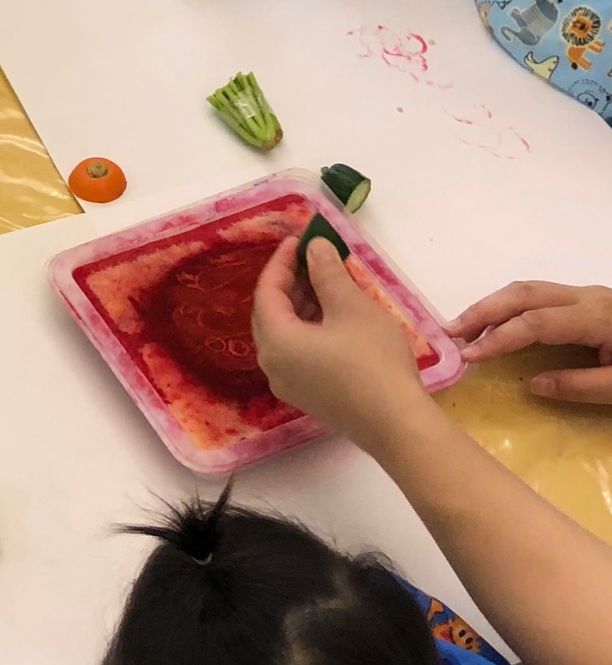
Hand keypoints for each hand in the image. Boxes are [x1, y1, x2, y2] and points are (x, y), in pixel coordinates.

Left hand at [252, 235, 429, 449]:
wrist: (398, 425)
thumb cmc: (373, 360)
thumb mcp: (351, 307)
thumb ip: (327, 273)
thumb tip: (313, 247)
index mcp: (275, 341)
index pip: (267, 291)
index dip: (282, 262)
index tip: (299, 239)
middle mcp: (272, 364)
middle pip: (271, 313)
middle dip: (291, 283)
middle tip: (314, 259)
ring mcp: (289, 384)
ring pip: (286, 334)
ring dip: (303, 306)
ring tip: (328, 282)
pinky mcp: (309, 396)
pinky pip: (299, 353)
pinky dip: (311, 329)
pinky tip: (335, 317)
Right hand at [451, 282, 611, 401]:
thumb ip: (582, 386)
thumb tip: (535, 385)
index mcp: (595, 317)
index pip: (534, 322)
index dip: (497, 338)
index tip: (468, 357)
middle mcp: (585, 297)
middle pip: (523, 294)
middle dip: (482, 311)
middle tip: (450, 333)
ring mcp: (585, 294)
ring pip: (527, 290)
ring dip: (491, 306)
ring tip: (464, 329)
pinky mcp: (585, 300)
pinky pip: (537, 296)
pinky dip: (508, 307)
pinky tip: (496, 324)